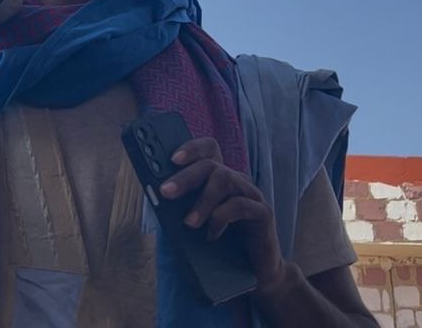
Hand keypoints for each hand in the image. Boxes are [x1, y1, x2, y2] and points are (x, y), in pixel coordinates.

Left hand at [159, 137, 285, 289]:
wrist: (251, 273)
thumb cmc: (219, 244)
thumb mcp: (195, 220)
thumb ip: (180, 205)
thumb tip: (157, 193)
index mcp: (219, 177)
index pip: (209, 149)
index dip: (192, 148)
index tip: (172, 159)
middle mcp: (236, 181)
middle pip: (211, 165)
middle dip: (185, 177)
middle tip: (165, 192)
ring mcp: (252, 195)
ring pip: (225, 181)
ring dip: (202, 201)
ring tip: (189, 223)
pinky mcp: (263, 213)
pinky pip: (241, 205)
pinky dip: (221, 218)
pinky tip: (212, 235)